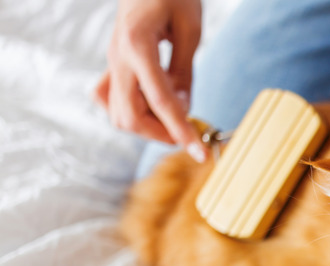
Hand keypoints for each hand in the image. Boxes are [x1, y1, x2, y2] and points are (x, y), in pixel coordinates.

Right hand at [93, 0, 206, 161]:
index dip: (180, 131)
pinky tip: (154, 104)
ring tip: (175, 114)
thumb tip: (182, 108)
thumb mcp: (189, 29)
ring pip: (117, 114)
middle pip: (129, 117)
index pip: (160, 101)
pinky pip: (110, 100)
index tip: (198, 152)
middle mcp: (118, 58)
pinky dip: (133, 111)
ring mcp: (111, 63)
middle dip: (161, 133)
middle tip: (188, 133)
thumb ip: (183, 71)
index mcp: (137, 46)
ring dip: (147, 125)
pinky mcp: (113, 65)